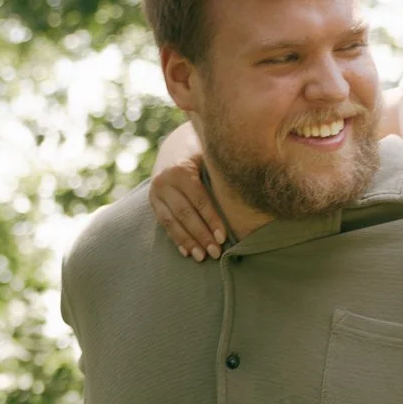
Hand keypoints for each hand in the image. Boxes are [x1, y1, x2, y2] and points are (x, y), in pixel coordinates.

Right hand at [150, 120, 226, 261]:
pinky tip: (187, 252)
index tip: (223, 237)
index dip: (211, 220)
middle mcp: (164, 181)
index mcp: (180, 169)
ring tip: (201, 258)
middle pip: (185, 213)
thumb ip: (221, 171)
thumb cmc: (201, 152)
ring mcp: (155, 192)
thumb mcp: (209, 155)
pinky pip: (164, 223)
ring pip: (172, 221)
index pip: (199, 200)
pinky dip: (177, 238)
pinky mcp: (152, 201)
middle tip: (215, 252)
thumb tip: (250, 188)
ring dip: (188, 241)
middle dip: (201, 235)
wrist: (174, 145)